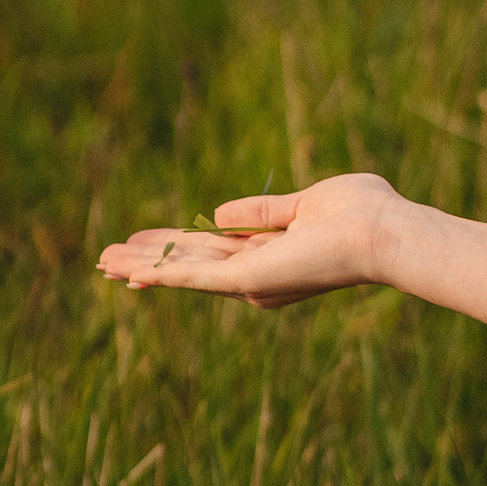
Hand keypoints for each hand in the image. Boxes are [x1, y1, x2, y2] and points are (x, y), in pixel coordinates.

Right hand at [96, 173, 394, 305]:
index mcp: (271, 256)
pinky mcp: (247, 281)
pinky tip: (131, 270)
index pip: (210, 252)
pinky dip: (160, 273)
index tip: (142, 241)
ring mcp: (251, 281)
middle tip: (107, 259)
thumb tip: (217, 213)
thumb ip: (261, 212)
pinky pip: (193, 277)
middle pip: (189, 266)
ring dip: (141, 268)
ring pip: (182, 274)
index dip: (174, 247)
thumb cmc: (362, 213)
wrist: (383, 231)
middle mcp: (258, 276)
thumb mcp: (303, 203)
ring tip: (103, 263)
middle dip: (147, 261)